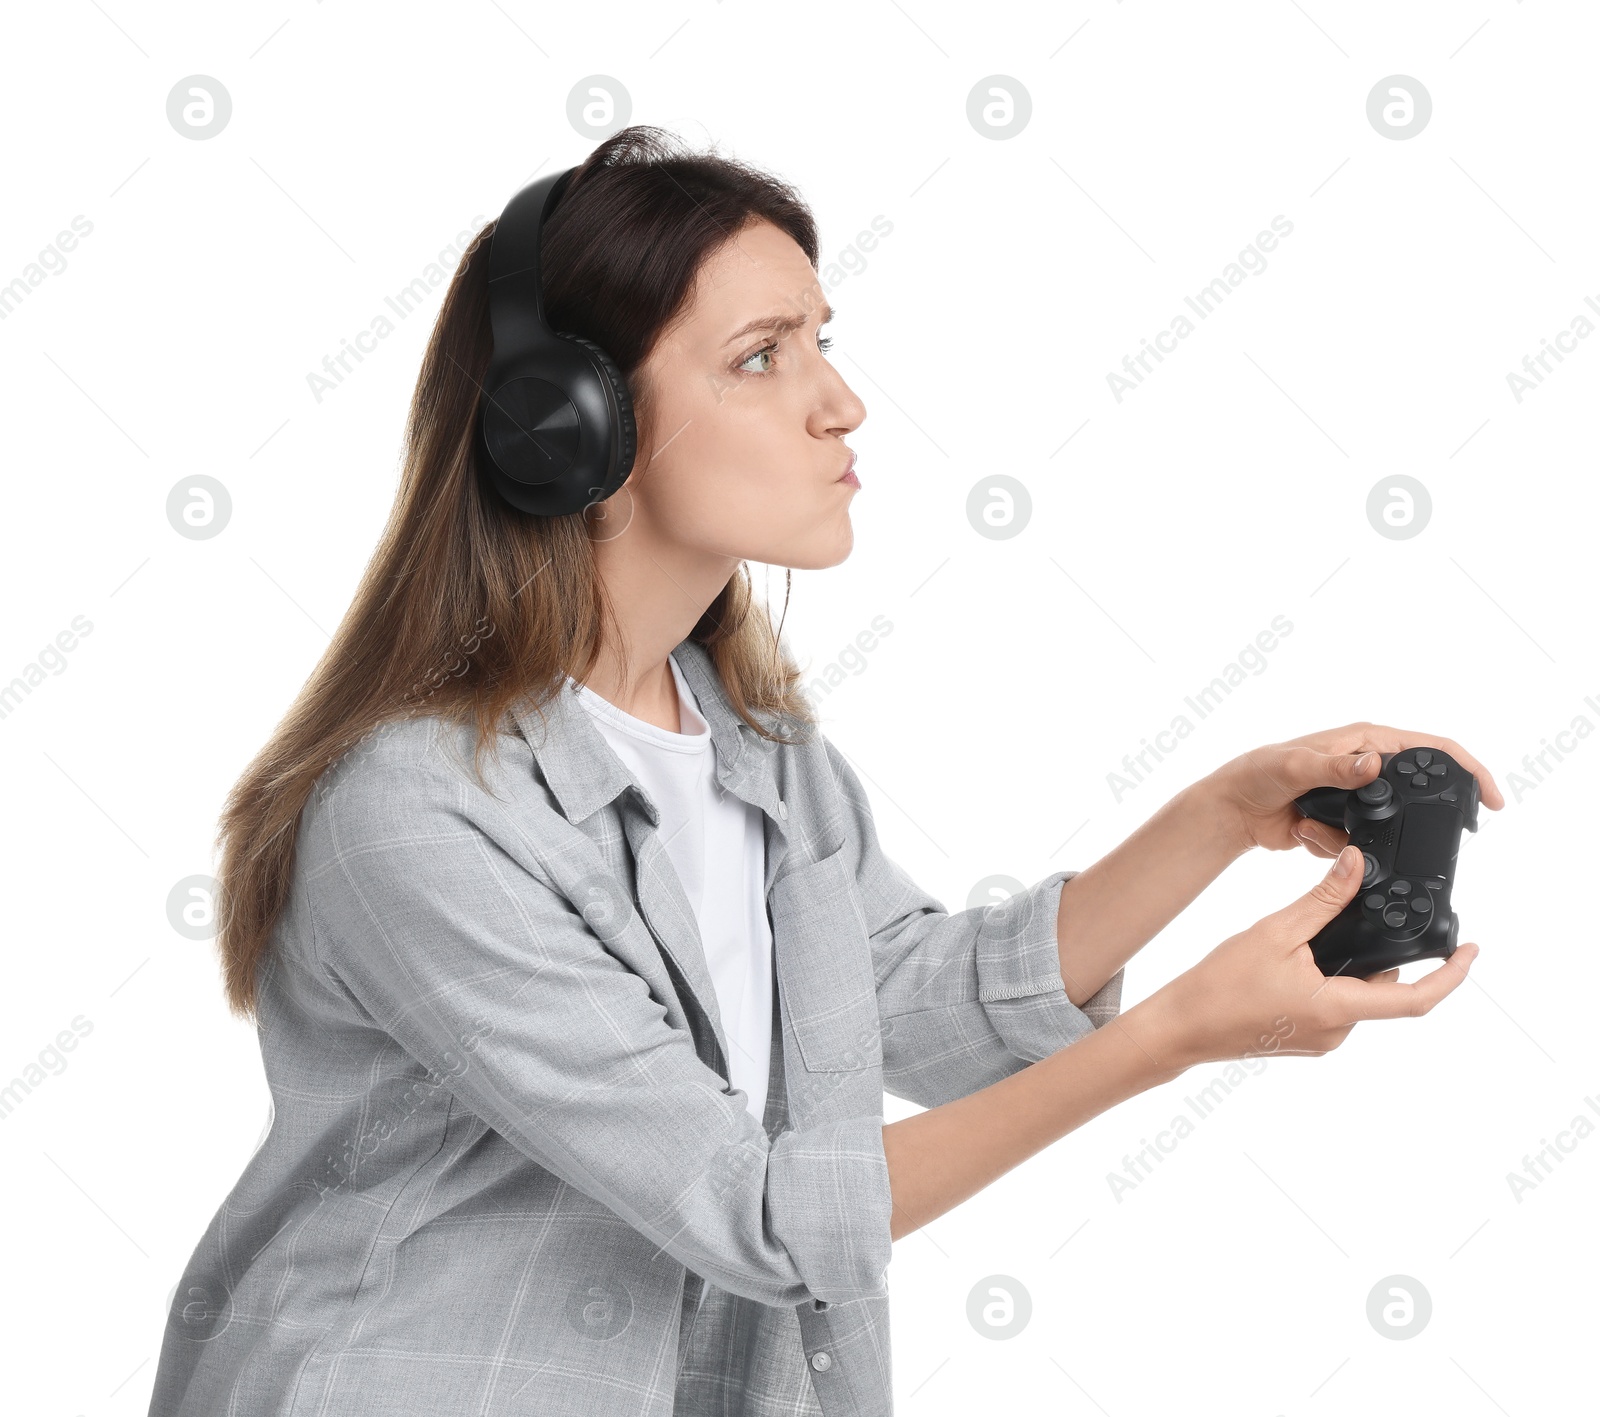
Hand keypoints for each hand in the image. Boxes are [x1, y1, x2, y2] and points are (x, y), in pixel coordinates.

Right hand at [1141, 845, 1480, 1072]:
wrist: (1180, 1027)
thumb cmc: (1219, 985)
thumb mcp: (1275, 932)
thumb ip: (1323, 900)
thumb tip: (1357, 865)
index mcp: (1336, 1009)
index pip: (1416, 999)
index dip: (1452, 976)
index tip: (1471, 950)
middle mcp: (1337, 1032)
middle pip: (1383, 988)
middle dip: (1381, 951)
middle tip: (1365, 913)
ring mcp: (1321, 1039)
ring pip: (1357, 994)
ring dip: (1351, 963)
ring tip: (1313, 935)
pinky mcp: (1305, 1038)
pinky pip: (1335, 1004)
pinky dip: (1330, 977)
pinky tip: (1298, 957)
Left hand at [1205, 720, 1504, 857]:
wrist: (1232, 810)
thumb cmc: (1256, 773)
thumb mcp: (1294, 765)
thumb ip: (1334, 767)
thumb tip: (1374, 763)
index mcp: (1364, 740)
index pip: (1430, 748)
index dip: (1467, 768)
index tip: (1491, 798)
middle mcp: (1366, 765)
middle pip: (1417, 793)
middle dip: (1415, 817)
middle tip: (1403, 835)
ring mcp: (1357, 797)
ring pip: (1388, 827)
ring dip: (1355, 838)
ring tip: (1313, 825)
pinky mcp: (1344, 824)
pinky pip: (1360, 845)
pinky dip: (1335, 847)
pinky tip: (1304, 832)